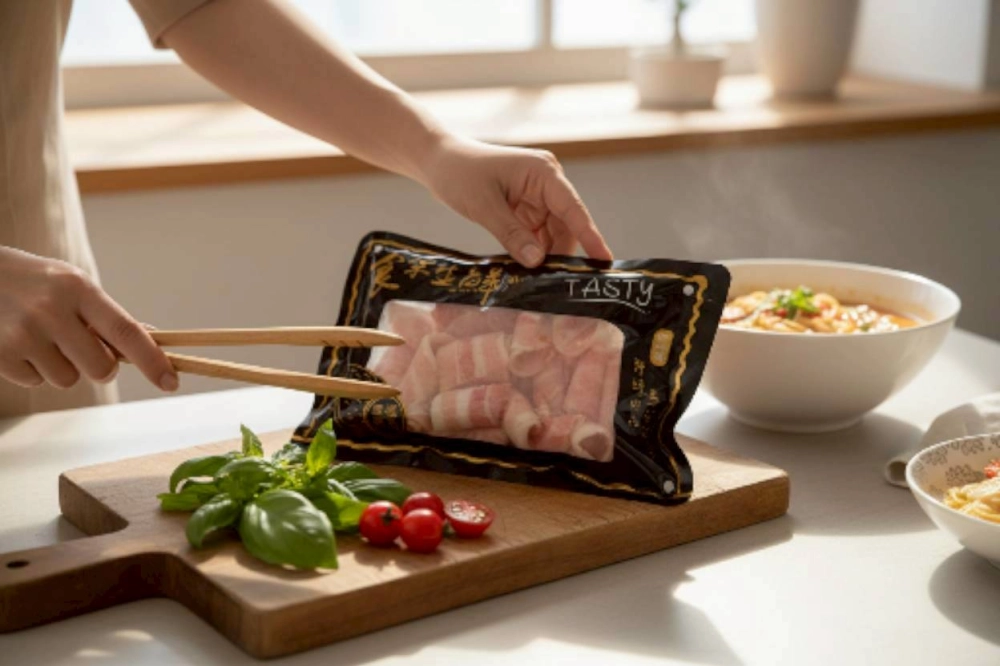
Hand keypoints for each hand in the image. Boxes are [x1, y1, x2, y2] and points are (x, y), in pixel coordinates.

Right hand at [0, 247, 177, 391]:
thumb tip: (153, 339)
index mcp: (77, 288)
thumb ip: (107, 314)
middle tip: (83, 347)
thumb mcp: (72, 285)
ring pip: (68, 379)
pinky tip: (19, 342)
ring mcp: (22, 334)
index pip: (125, 331)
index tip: (171, 382)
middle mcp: (50, 310)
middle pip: (100, 368)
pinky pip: (36, 382)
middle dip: (100, 366)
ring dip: (63, 366)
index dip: (152, 360)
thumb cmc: (35, 282)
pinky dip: (33, 369)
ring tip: (42, 337)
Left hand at [420, 136, 612, 266]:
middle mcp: (547, 183)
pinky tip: (526, 270)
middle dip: (561, 254)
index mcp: (544, 173)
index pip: (573, 210)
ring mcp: (537, 196)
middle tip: (559, 286)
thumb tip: (537, 262)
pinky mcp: (526, 208)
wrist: (437, 160)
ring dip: (545, 256)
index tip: (604, 261)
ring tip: (537, 282)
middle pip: (566, 226)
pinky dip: (532, 251)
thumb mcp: (484, 205)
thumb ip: (512, 234)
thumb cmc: (458, 173)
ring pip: (552, 234)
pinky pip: (537, 235)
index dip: (590, 237)